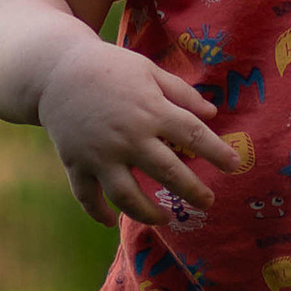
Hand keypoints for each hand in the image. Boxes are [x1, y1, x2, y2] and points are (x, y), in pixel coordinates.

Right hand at [33, 31, 242, 228]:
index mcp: (150, 110)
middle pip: (167, 172)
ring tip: (166, 219)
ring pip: (127, 195)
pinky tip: (112, 222)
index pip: (192, 135)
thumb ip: (181, 93)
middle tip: (208, 202)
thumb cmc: (110, 68)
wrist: (56, 70)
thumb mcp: (149, 71)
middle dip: (192, 191)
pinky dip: (98, 213)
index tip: (235, 165)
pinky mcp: (76, 163)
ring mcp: (100, 154)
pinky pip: (87, 196)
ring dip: (148, 213)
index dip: (217, 152)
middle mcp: (128, 137)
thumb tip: (212, 114)